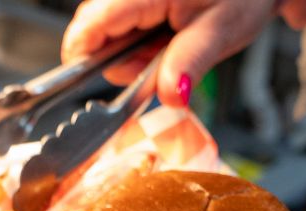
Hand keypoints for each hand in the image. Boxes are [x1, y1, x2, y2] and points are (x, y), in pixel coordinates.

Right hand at [61, 0, 305, 106]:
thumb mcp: (221, 31)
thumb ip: (188, 64)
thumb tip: (170, 96)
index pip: (86, 29)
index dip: (84, 62)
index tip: (106, 83)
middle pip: (92, 30)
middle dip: (117, 59)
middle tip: (156, 67)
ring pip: (106, 27)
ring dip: (130, 49)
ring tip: (167, 48)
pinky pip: (122, 19)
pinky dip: (139, 37)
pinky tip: (165, 37)